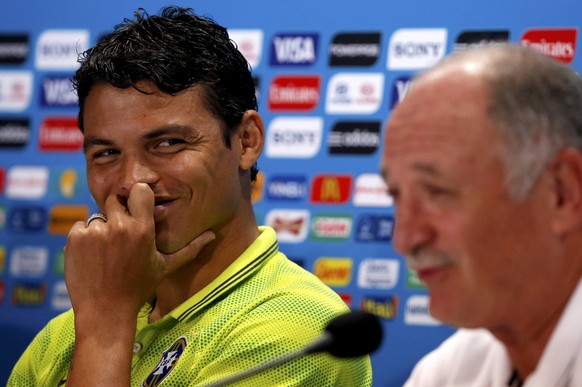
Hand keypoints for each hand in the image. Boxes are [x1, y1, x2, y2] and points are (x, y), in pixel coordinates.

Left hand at [64, 182, 214, 321]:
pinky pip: (81, 227)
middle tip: (120, 238)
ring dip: (101, 229)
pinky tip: (93, 257)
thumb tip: (213, 235)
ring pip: (98, 216)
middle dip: (118, 214)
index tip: (137, 210)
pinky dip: (84, 239)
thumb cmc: (139, 288)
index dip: (137, 198)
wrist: (105, 311)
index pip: (140, 190)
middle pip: (116, 201)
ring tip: (106, 254)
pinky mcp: (75, 238)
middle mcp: (118, 226)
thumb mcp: (166, 267)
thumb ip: (190, 248)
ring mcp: (95, 231)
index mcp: (142, 229)